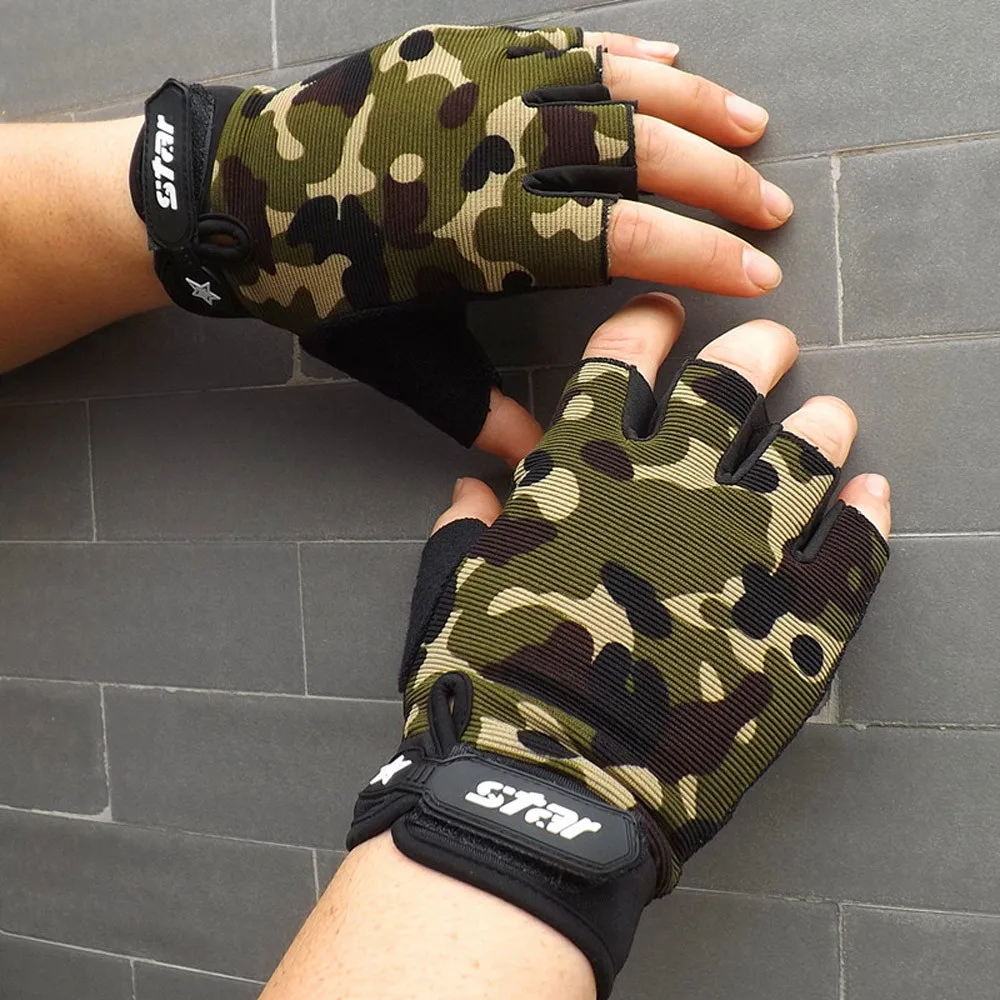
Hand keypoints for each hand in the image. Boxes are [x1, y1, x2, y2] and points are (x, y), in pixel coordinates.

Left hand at [132, 25, 788, 455]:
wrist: (230, 192)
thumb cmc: (319, 284)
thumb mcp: (401, 358)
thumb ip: (476, 410)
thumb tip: (539, 462)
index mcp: (489, 230)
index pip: (626, 237)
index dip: (701, 255)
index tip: (758, 274)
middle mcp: (497, 145)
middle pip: (639, 153)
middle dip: (717, 183)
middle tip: (770, 210)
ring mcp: (480, 83)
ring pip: (614, 84)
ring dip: (693, 109)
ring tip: (753, 129)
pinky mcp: (458, 46)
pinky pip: (562, 38)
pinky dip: (622, 50)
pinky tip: (672, 61)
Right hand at [349, 295, 889, 997]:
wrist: (549, 780)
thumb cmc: (489, 683)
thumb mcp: (450, 591)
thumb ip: (464, 529)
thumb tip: (471, 489)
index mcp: (583, 464)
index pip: (624, 358)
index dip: (647, 325)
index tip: (668, 314)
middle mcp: (672, 481)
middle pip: (731, 382)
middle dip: (752, 353)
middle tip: (768, 346)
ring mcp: (746, 542)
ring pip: (804, 449)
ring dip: (818, 426)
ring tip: (828, 417)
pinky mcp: (800, 612)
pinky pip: (856, 543)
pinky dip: (869, 513)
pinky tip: (873, 495)